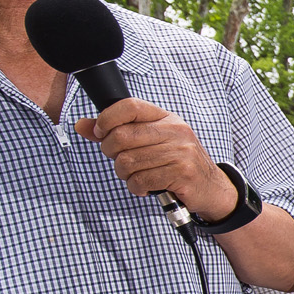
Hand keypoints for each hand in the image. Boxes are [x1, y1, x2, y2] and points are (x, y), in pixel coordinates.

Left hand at [75, 99, 234, 220]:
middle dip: (111, 152)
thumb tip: (82, 125)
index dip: (107, 119)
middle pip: (122, 136)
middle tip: (120, 160)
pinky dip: (136, 187)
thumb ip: (116, 131)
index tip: (100, 132)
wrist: (211, 186)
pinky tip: (145, 186)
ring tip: (135, 175)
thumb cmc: (177, 162)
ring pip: (128, 162)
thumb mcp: (152, 141)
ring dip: (124, 174)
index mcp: (166, 118)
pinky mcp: (181, 173)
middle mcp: (175, 131)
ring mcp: (180, 152)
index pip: (129, 106)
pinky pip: (141, 180)